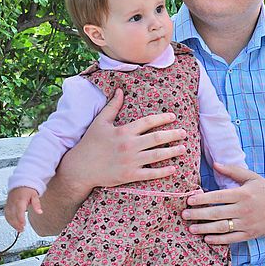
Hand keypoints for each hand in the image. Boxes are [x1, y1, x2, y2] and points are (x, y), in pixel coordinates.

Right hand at [5, 186, 42, 231]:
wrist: (20, 184)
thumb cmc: (27, 190)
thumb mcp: (35, 195)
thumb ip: (36, 204)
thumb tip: (40, 212)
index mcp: (20, 200)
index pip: (19, 211)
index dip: (20, 219)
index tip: (23, 225)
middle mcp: (13, 203)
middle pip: (12, 215)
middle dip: (16, 224)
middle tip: (22, 229)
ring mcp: (9, 204)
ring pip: (8, 216)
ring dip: (12, 224)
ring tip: (19, 229)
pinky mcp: (7, 206)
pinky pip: (6, 215)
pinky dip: (9, 221)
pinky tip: (14, 225)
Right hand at [59, 88, 187, 193]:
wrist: (80, 168)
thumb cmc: (90, 143)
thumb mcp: (100, 122)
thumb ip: (112, 106)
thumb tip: (120, 90)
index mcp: (124, 131)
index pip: (148, 122)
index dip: (162, 118)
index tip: (173, 117)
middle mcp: (129, 145)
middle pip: (157, 138)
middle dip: (173, 135)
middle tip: (184, 133)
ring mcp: (131, 161)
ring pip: (157, 155)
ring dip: (172, 151)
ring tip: (184, 148)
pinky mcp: (129, 175)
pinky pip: (150, 174)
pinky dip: (163, 171)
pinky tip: (173, 168)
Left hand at [182, 162, 264, 243]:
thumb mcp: (251, 177)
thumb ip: (233, 171)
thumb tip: (215, 164)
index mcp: (243, 194)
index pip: (218, 197)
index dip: (202, 199)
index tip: (189, 200)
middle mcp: (244, 209)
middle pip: (217, 213)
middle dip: (199, 214)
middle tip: (184, 215)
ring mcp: (247, 223)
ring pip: (222, 228)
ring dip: (205, 228)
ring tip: (191, 228)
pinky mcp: (250, 234)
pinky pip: (231, 239)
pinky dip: (218, 240)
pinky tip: (207, 238)